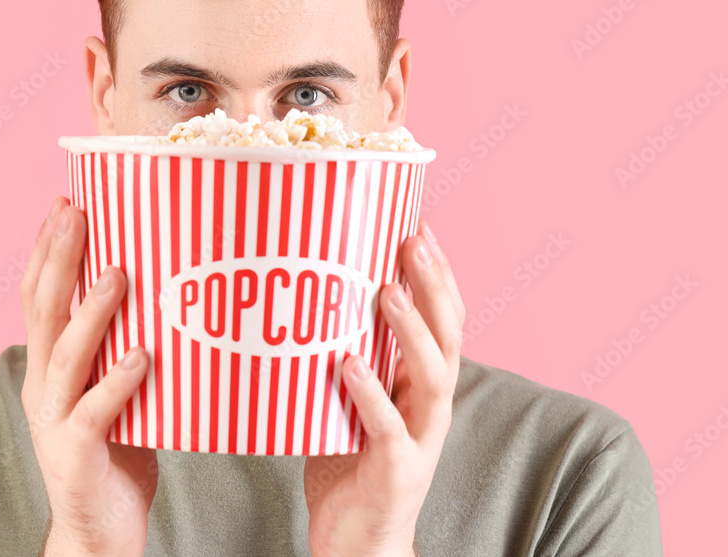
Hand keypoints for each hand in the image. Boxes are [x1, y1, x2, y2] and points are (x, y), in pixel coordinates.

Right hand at [20, 196, 156, 556]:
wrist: (98, 531)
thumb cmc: (115, 451)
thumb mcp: (112, 388)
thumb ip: (121, 346)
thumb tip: (165, 292)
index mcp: (49, 368)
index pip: (38, 297)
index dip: (47, 250)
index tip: (64, 204)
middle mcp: (44, 388)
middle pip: (43, 313)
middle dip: (58, 259)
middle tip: (74, 212)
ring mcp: (56, 422)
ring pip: (68, 358)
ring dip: (91, 313)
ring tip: (116, 274)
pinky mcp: (77, 456)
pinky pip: (97, 414)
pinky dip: (118, 382)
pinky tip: (143, 356)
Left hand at [304, 219, 464, 556]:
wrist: (359, 543)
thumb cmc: (350, 466)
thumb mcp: (350, 400)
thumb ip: (345, 356)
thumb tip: (304, 302)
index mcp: (421, 386)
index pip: (443, 320)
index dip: (437, 275)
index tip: (419, 228)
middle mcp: (430, 408)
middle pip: (448, 337)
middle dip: (434, 286)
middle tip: (413, 242)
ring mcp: (418, 441)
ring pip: (431, 379)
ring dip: (411, 332)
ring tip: (387, 292)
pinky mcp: (396, 473)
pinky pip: (387, 431)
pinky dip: (371, 395)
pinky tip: (349, 365)